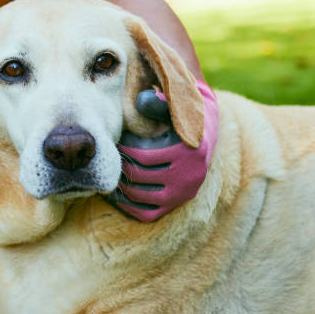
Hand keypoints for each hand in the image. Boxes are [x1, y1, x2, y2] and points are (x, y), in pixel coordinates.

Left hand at [105, 80, 219, 221]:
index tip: (117, 143)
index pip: (146, 156)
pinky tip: (118, 195)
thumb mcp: (175, 107)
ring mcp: (183, 193)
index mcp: (189, 151)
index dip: (126, 151)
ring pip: (142, 197)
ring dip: (121, 187)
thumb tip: (140, 100)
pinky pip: (148, 213)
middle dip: (122, 168)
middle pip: (142, 177)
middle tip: (110, 160)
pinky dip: (130, 207)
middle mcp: (189, 175)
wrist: (204, 135)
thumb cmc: (182, 118)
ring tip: (110, 175)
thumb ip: (158, 104)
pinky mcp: (177, 204)